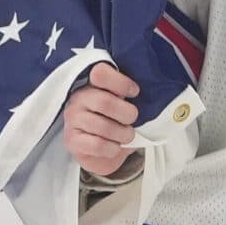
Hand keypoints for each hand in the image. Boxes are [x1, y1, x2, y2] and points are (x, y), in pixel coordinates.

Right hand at [63, 62, 140, 177]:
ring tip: (127, 136)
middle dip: (127, 114)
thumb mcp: (121, 104)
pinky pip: (98, 145)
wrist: (98, 151)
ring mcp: (73, 120)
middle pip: (105, 102)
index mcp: (91, 84)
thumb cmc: (113, 122)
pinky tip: (115, 147)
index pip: (100, 73)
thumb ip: (129, 96)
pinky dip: (113, 148)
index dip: (121, 83)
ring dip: (123, 134)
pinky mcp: (72, 141)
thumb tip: (153, 96)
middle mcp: (79, 99)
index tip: (135, 92)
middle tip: (133, 120)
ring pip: (104, 127)